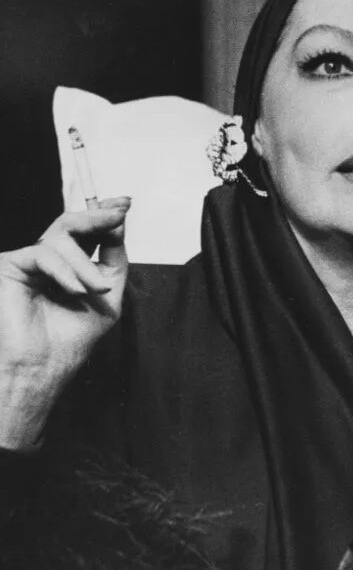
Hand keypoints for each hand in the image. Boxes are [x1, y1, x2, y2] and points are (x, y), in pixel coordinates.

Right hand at [0, 199, 129, 446]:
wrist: (45, 366)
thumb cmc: (73, 338)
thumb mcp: (107, 294)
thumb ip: (113, 258)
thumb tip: (118, 220)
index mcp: (69, 266)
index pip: (85, 230)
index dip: (103, 213)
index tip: (125, 203)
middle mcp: (46, 260)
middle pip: (71, 223)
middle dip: (98, 217)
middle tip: (119, 213)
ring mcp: (27, 261)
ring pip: (61, 238)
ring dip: (85, 264)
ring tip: (97, 290)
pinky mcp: (10, 266)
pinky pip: (44, 253)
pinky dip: (66, 271)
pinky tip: (77, 291)